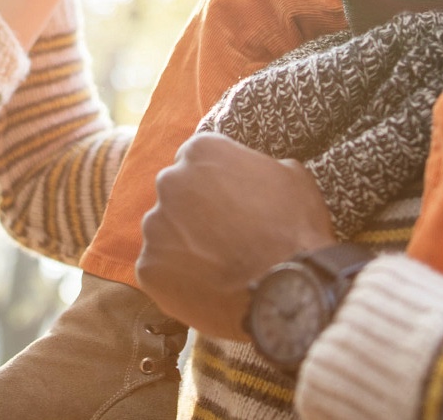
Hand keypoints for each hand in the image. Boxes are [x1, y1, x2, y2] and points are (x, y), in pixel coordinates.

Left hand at [136, 134, 333, 340]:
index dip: (215, 183)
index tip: (230, 203)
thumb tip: (253, 172)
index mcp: (201, 151)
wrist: (286, 292)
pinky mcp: (147, 267)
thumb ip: (260, 166)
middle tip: (225, 236)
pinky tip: (208, 286)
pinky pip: (159, 268)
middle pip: (176, 193)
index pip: (196, 160)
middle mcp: (169, 181)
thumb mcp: (293, 178)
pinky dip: (178, 277)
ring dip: (185, 244)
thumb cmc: (295, 230)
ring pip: (165, 231)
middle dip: (195, 211)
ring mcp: (155, 225)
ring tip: (218, 266)